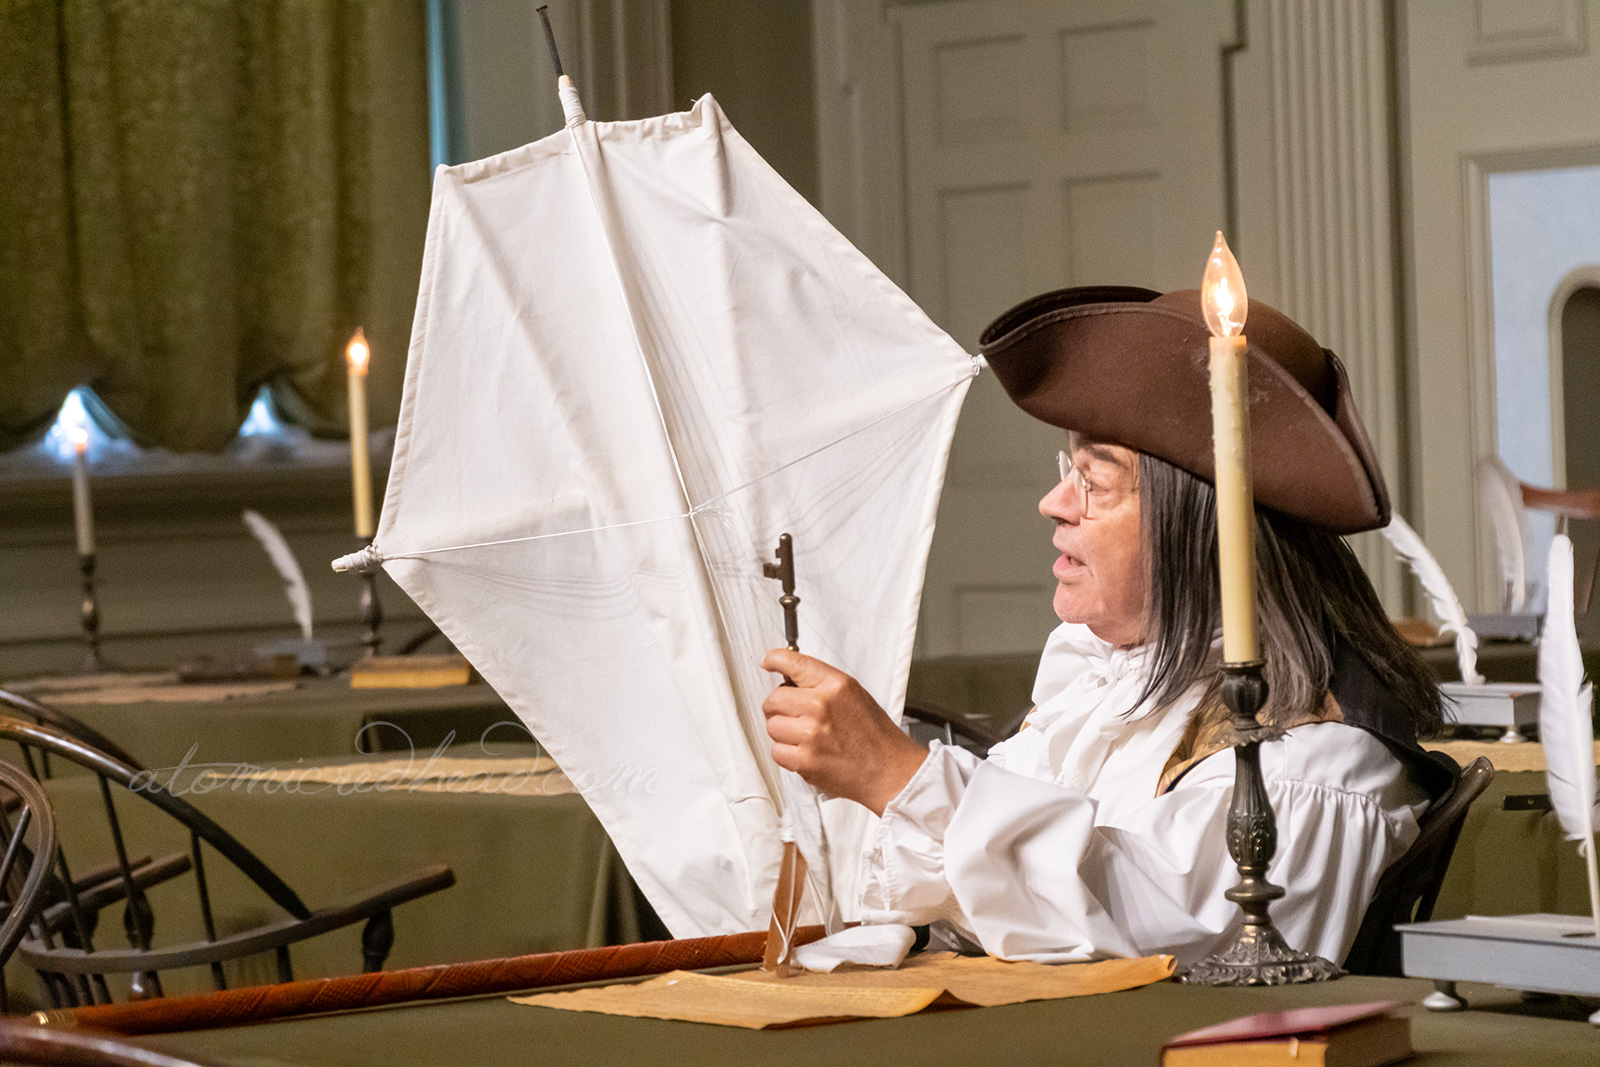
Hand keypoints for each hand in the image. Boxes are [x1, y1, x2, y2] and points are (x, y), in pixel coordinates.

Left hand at [760, 649, 928, 815]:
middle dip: (779, 707)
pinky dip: (787, 754)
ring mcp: (811, 733)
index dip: (776, 660)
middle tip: (794, 715)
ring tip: (807, 738)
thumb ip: (823, 685)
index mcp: (836, 685)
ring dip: (784, 733)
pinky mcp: (804, 759)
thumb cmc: (875, 736)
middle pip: (774, 698)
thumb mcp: (855, 695)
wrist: (888, 771)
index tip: (769, 661)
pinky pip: (777, 751)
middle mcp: (821, 705)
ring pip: (772, 726)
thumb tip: (793, 678)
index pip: (795, 663)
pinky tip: (807, 753)